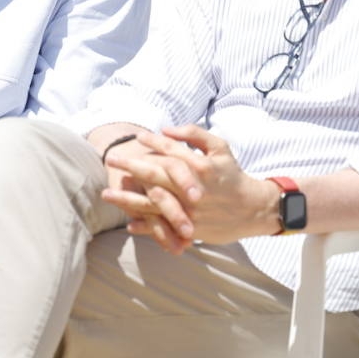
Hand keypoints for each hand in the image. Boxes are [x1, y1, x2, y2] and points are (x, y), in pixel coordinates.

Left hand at [102, 125, 276, 251]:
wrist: (252, 209)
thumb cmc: (232, 175)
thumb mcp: (220, 148)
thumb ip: (195, 135)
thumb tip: (167, 129)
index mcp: (199, 167)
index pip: (170, 151)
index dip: (152, 143)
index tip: (136, 138)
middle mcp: (191, 189)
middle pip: (156, 176)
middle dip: (131, 167)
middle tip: (111, 160)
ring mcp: (189, 210)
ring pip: (154, 204)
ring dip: (128, 199)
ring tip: (106, 194)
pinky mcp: (190, 228)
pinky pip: (164, 227)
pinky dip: (146, 226)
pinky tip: (129, 223)